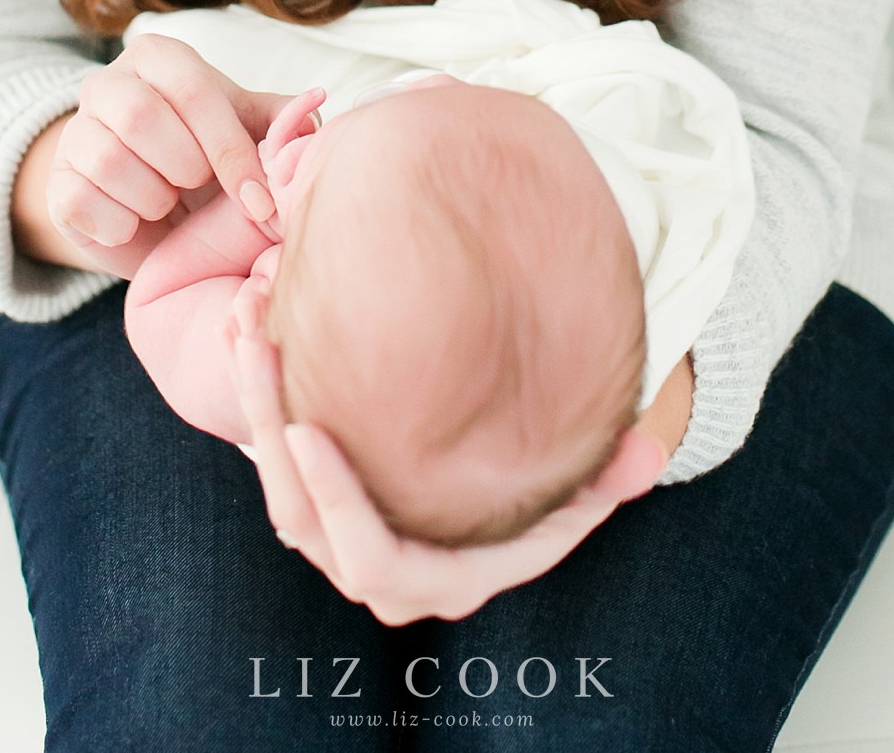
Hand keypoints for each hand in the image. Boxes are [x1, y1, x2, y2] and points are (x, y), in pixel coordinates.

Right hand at [44, 33, 324, 277]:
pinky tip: (139, 223)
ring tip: (169, 204)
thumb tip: (317, 104)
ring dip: (153, 198)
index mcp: (159, 58)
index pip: (194, 91)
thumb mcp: (249, 135)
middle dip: (185, 167)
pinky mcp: (56, 183)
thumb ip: (283, 121)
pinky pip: (81, 201)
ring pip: (108, 160)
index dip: (230, 150)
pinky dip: (121, 224)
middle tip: (199, 189)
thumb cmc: (209, 161)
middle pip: (141, 117)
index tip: (258, 199)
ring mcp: (75, 131)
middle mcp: (108, 83)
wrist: (155, 211)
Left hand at [226, 284, 667, 625]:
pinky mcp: (318, 493)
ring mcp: (339, 532)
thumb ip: (611, 475)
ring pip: (273, 477)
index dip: (335, 503)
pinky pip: (271, 449)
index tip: (309, 430)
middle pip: (299, 515)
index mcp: (437, 577)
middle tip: (257, 344)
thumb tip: (646, 454)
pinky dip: (258, 389)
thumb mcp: (582, 487)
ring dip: (255, 398)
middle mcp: (378, 567)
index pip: (369, 558)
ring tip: (246, 316)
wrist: (506, 501)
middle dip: (269, 427)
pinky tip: (253, 318)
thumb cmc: (545, 494)